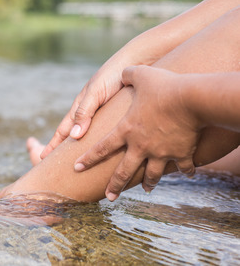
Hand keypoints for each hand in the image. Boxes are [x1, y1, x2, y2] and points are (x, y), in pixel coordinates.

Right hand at [40, 58, 125, 158]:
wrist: (135, 62)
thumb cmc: (112, 75)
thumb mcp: (95, 93)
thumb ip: (84, 112)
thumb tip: (74, 136)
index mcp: (80, 107)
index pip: (63, 130)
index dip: (54, 144)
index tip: (44, 158)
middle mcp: (89, 112)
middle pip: (73, 135)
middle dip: (65, 149)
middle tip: (57, 165)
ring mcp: (101, 114)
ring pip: (88, 135)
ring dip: (82, 148)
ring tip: (78, 162)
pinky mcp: (115, 115)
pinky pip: (104, 133)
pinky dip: (99, 142)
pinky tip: (103, 151)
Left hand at [74, 66, 202, 200]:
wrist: (190, 99)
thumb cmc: (163, 86)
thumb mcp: (141, 75)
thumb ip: (129, 74)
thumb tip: (124, 71)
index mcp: (126, 129)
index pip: (102, 147)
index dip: (88, 158)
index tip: (77, 168)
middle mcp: (140, 145)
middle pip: (123, 171)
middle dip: (115, 185)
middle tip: (109, 196)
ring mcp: (160, 152)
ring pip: (151, 174)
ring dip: (148, 183)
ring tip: (147, 190)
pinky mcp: (180, 153)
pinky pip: (181, 166)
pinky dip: (184, 170)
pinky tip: (185, 173)